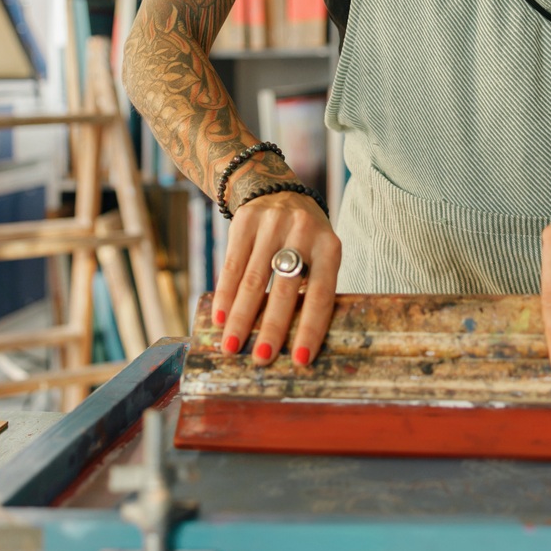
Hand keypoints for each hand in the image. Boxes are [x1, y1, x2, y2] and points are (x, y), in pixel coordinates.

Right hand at [212, 189, 340, 367]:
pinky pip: (232, 264)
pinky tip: (220, 318)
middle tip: (261, 359)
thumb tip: (292, 344)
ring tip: (231, 347)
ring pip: (254, 279)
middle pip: (286, 288)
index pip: (322, 294)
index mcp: (330, 247)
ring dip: (241, 318)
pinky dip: (225, 295)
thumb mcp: (318, 255)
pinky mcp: (246, 221)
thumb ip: (309, 288)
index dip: (311, 328)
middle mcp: (303, 231)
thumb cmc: (303, 240)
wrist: (275, 189)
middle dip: (271, 328)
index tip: (299, 360)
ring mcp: (273, 223)